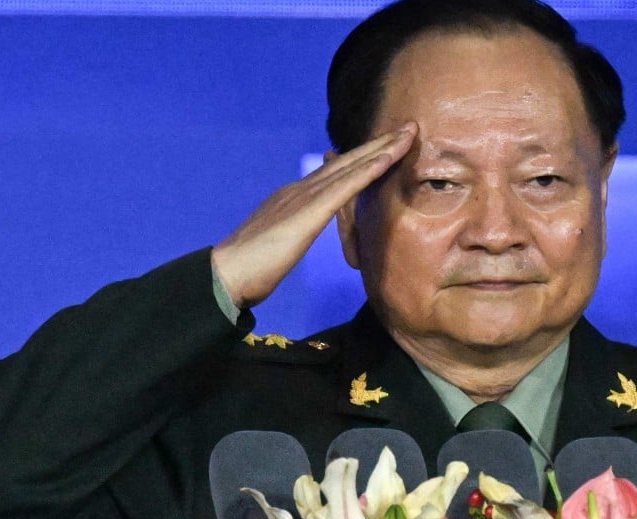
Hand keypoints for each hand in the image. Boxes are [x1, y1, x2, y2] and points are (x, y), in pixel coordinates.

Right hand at [211, 123, 415, 307]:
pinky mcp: (310, 211)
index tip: (387, 146)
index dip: (363, 158)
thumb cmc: (253, 267)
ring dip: (383, 148)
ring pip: (352, 166)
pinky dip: (370, 169)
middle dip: (380, 144)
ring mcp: (305, 196)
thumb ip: (296, 230)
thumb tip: (302, 229)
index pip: (336, 172)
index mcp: (296, 197)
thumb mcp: (283, 242)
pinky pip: (347, 185)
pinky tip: (389, 157)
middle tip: (409, 127)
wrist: (227, 273)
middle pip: (349, 161)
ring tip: (409, 133)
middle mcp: (301, 189)